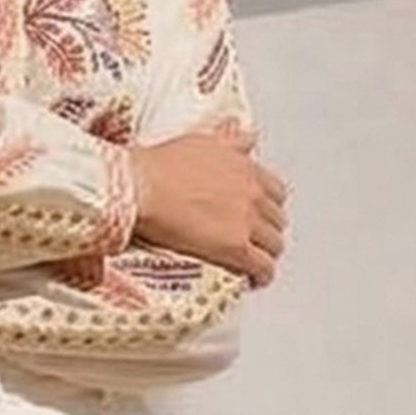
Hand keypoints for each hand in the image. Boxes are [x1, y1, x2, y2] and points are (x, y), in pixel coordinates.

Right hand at [129, 126, 290, 288]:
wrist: (138, 188)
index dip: (265, 205)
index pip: (274, 190)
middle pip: (277, 219)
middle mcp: (252, 191)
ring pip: (274, 244)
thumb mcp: (198, 141)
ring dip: (265, 252)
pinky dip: (261, 275)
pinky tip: (252, 278)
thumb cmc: (157, 166)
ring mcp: (246, 220)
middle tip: (250, 238)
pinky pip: (263, 267)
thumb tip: (248, 135)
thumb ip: (230, 140)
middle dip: (266, 229)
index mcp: (244, 166)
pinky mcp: (236, 247)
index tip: (255, 213)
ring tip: (250, 260)